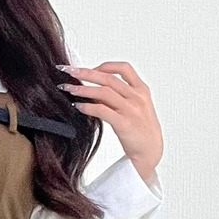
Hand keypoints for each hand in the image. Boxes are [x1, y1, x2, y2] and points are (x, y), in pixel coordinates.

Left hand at [58, 60, 162, 182]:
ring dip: (83, 89)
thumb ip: (118, 97)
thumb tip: (94, 90)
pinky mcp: (124, 124)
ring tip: (68, 89)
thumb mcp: (134, 108)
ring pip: (104, 92)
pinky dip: (88, 106)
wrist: (150, 152)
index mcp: (141, 90)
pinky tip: (78, 106)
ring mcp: (131, 110)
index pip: (123, 68)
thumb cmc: (141, 131)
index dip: (104, 66)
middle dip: (86, 73)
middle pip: (108, 78)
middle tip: (69, 71)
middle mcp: (137, 97)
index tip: (89, 69)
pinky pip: (102, 110)